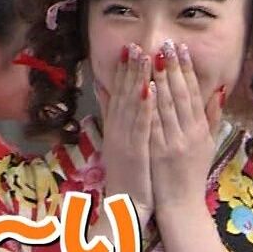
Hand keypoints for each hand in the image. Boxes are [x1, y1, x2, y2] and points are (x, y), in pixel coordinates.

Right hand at [94, 43, 153, 226]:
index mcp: (115, 129)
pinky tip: (148, 88)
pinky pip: (140, 125)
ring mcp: (124, 140)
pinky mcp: (135, 151)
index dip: (123, 71)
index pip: (118, 94)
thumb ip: (113, 119)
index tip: (129, 49)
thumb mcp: (118, 145)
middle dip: (128, 68)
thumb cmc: (127, 178)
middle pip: (122, 94)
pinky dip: (143, 106)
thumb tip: (105, 94)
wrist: (124, 208)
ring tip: (141, 55)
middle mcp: (117, 130)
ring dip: (135, 79)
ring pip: (130, 104)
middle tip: (133, 43)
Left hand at [149, 40, 222, 211]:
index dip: (187, 70)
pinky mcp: (158, 152)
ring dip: (159, 79)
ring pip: (166, 105)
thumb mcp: (208, 145)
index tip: (181, 49)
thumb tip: (218, 91)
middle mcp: (189, 133)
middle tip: (166, 43)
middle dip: (172, 67)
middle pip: (180, 94)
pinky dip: (150, 105)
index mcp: (200, 130)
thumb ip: (212, 118)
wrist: (181, 206)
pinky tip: (145, 87)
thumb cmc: (192, 174)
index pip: (193, 93)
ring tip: (153, 56)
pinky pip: (153, 124)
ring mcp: (173, 142)